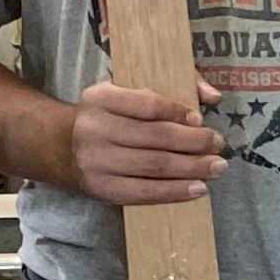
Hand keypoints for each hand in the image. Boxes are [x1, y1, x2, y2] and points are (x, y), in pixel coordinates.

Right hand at [63, 81, 223, 206]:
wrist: (60, 147)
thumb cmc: (106, 117)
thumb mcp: (124, 92)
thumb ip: (169, 87)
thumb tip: (213, 95)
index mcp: (102, 99)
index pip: (147, 105)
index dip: (177, 112)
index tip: (200, 119)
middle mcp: (96, 129)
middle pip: (156, 137)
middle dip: (194, 142)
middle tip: (219, 144)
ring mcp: (98, 163)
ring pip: (154, 166)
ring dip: (192, 168)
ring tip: (217, 167)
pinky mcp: (103, 189)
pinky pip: (145, 192)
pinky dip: (175, 191)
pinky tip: (197, 189)